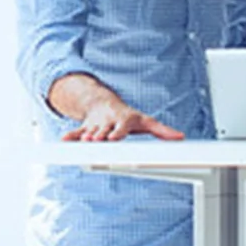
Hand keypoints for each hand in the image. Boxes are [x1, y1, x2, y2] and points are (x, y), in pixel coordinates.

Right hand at [63, 92, 184, 141]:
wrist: (104, 103)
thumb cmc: (128, 116)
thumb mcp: (145, 121)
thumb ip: (162, 130)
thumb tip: (181, 137)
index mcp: (122, 121)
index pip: (120, 128)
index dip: (116, 133)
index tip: (113, 138)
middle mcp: (108, 123)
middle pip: (103, 132)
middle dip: (99, 136)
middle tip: (96, 141)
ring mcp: (95, 125)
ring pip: (90, 133)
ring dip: (86, 138)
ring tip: (84, 142)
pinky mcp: (85, 128)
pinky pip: (75, 132)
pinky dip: (70, 136)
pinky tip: (64, 141)